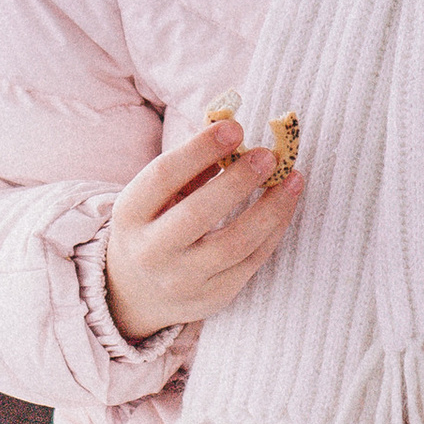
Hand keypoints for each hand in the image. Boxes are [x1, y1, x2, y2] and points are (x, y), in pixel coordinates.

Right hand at [103, 119, 304, 343]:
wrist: (138, 290)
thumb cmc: (155, 224)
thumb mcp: (156, 195)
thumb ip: (191, 167)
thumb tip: (234, 131)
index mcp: (130, 215)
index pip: (163, 177)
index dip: (199, 149)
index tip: (234, 126)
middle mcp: (151, 251)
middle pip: (197, 215)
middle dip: (238, 182)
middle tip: (269, 155)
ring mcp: (182, 280)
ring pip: (234, 244)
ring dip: (270, 209)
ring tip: (293, 179)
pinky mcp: (214, 297)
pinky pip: (251, 262)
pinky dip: (274, 230)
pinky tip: (286, 205)